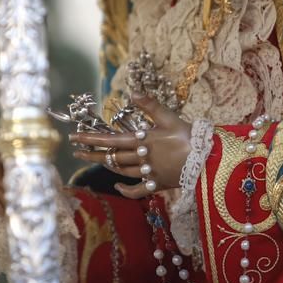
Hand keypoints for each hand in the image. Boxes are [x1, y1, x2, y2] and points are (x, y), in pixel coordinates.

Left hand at [70, 93, 190, 198]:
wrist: (208, 160)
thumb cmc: (190, 136)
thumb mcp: (171, 117)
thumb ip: (150, 105)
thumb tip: (132, 92)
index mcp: (144, 140)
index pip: (112, 140)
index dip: (92, 139)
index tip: (74, 139)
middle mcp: (142, 158)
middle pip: (113, 157)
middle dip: (93, 154)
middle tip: (77, 153)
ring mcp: (149, 173)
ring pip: (122, 171)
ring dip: (107, 166)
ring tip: (96, 160)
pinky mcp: (157, 184)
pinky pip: (137, 190)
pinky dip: (125, 189)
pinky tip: (117, 184)